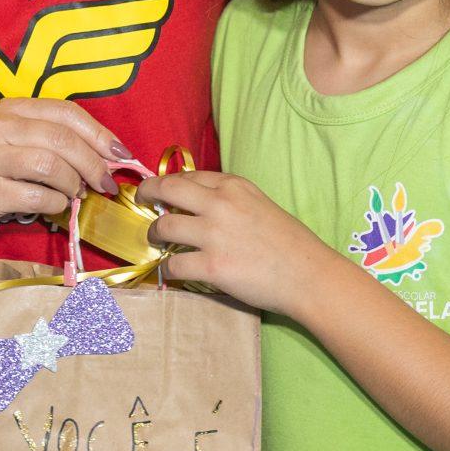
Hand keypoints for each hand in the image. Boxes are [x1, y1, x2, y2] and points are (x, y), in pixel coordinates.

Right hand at [0, 97, 131, 239]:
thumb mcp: (19, 142)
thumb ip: (57, 142)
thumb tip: (111, 157)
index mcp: (10, 109)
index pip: (65, 112)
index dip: (99, 134)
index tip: (121, 155)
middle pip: (61, 139)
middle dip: (93, 163)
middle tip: (105, 183)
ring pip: (50, 167)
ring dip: (73, 185)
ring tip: (75, 194)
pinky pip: (37, 198)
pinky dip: (56, 205)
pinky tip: (54, 207)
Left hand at [135, 171, 343, 315]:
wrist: (308, 274)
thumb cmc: (289, 241)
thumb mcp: (258, 203)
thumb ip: (229, 199)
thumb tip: (198, 202)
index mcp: (233, 185)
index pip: (187, 176)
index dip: (168, 183)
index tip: (160, 190)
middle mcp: (219, 203)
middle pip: (166, 189)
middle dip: (147, 193)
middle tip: (141, 201)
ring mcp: (214, 235)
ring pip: (163, 227)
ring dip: (155, 234)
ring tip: (157, 240)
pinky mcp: (212, 266)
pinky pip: (174, 265)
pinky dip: (168, 269)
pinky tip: (172, 270)